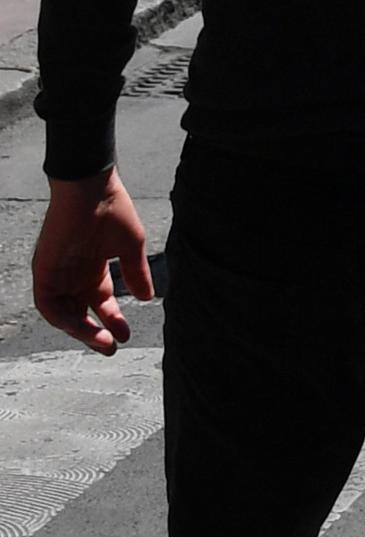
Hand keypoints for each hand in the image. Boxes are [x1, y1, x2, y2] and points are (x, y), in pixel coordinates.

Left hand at [29, 171, 152, 353]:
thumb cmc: (113, 210)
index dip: (113, 320)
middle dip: (95, 333)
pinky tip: (80, 326)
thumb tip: (147, 298)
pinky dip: (61, 317)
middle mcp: (73, 274)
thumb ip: (136, 273)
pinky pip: (47, 302)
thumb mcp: (131, 247)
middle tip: (111, 348)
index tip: (127, 336)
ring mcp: (57, 273)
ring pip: (62, 313)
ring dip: (80, 330)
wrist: (91, 189)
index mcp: (93, 268)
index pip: (100, 302)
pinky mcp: (44, 269)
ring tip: (101, 342)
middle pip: (80, 312)